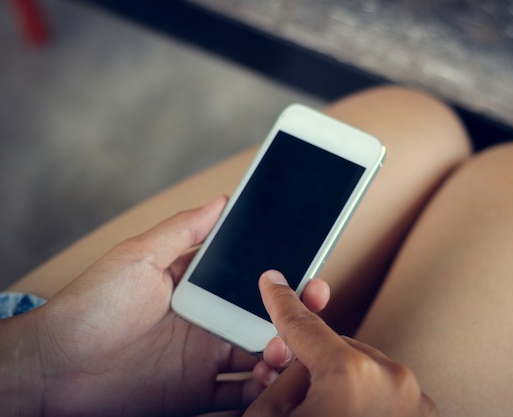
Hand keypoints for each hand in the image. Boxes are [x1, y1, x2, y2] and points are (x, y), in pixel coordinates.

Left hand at [1, 197, 329, 416]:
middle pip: (266, 316)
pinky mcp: (197, 390)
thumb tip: (222, 199)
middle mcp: (210, 320)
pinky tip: (269, 376)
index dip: (283, 275)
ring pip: (261, 353)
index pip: (252, 279)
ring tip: (284, 346)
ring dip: (283, 349)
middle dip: (296, 311)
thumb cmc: (92, 305)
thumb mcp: (140, 257)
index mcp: (201, 287)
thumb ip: (184, 231)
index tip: (309, 268)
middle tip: (315, 301)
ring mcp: (205, 356)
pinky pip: (241, 392)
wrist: (56, 365)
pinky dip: (262, 388)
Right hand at [244, 270, 436, 416]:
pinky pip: (385, 391)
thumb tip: (289, 367)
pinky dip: (364, 401)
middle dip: (309, 367)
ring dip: (338, 386)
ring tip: (321, 411)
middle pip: (333, 350)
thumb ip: (275, 382)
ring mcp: (413, 399)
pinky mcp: (424, 416)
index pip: (304, 325)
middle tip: (286, 390)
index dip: (280, 301)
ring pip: (361, 370)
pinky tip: (344, 415)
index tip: (273, 282)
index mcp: (349, 375)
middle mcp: (390, 379)